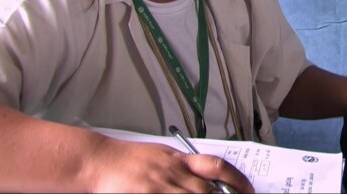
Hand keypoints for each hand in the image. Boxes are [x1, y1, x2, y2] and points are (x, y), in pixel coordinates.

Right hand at [84, 137, 254, 192]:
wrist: (98, 161)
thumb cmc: (127, 159)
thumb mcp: (162, 155)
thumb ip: (184, 166)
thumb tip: (206, 176)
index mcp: (179, 159)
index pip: (216, 166)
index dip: (236, 179)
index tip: (248, 189)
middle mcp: (172, 172)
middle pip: (207, 190)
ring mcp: (160, 187)